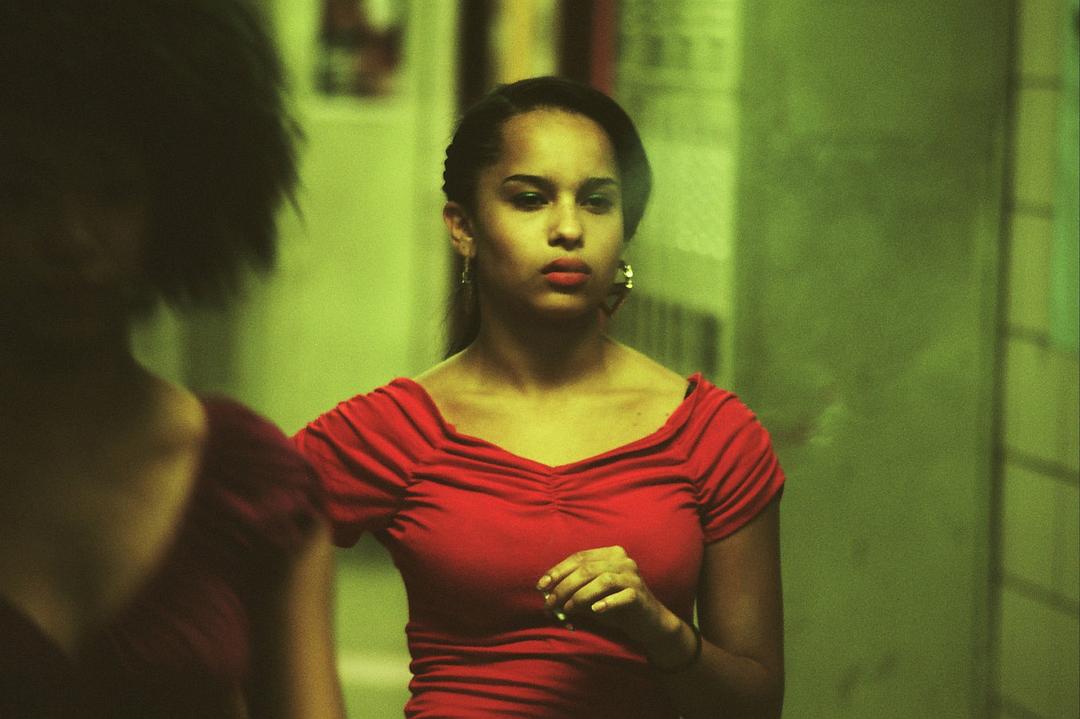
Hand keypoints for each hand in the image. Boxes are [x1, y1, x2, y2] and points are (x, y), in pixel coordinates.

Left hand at [537, 545, 679, 646]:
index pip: (579, 557)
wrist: (648, 622)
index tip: (541, 586)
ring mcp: (633, 576)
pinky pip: (621, 596)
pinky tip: (595, 611)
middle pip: (587, 569)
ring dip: (580, 596)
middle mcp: (622, 560)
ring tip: (567, 610)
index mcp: (610, 553)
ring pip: (601, 580)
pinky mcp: (640, 594)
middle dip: (564, 587)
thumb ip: (573, 591)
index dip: (558, 571)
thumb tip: (547, 595)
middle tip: (550, 604)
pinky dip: (606, 603)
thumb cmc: (615, 607)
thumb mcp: (591, 596)